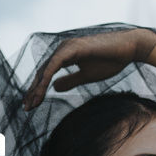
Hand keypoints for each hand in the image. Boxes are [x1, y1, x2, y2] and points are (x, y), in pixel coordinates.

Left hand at [22, 28, 155, 109]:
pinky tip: (41, 91)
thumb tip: (54, 87)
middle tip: (26, 108)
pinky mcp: (72, 48)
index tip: (31, 105)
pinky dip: (46, 78)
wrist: (129, 48)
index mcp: (65, 54)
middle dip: (33, 91)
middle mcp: (62, 49)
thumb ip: (70, 80)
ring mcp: (66, 47)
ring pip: (45, 69)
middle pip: (42, 72)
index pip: (46, 74)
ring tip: (31, 104)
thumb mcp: (87, 75)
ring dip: (37, 88)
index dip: (37, 89)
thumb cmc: (111, 60)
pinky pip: (54, 65)